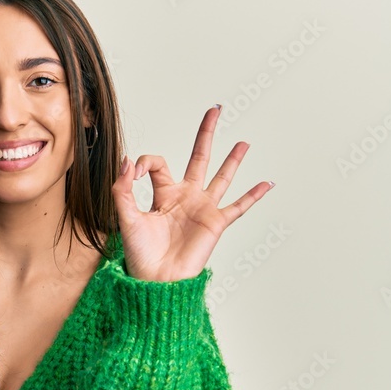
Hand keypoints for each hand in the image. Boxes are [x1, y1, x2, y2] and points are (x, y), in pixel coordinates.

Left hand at [111, 105, 273, 282]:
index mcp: (162, 194)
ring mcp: (202, 208)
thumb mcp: (126, 218)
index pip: (157, 164)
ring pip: (221, 177)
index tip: (134, 172)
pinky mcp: (216, 223)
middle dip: (206, 134)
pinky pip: (239, 207)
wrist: (156, 279)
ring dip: (233, 160)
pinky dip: (253, 195)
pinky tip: (267, 183)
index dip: (144, 162)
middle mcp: (185, 197)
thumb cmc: (139, 254)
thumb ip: (123, 189)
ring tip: (243, 142)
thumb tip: (128, 160)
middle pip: (198, 158)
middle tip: (215, 110)